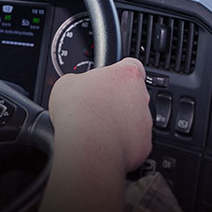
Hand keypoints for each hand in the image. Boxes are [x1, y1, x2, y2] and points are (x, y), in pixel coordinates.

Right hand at [48, 57, 151, 172]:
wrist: (87, 146)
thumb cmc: (78, 113)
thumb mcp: (67, 83)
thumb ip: (79, 80)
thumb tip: (76, 87)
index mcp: (127, 74)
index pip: (131, 65)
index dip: (118, 72)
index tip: (107, 79)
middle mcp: (141, 96)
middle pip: (132, 94)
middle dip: (116, 99)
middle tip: (96, 106)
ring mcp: (145, 122)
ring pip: (134, 119)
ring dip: (119, 121)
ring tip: (97, 127)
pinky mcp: (144, 145)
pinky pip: (134, 141)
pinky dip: (122, 143)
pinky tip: (104, 143)